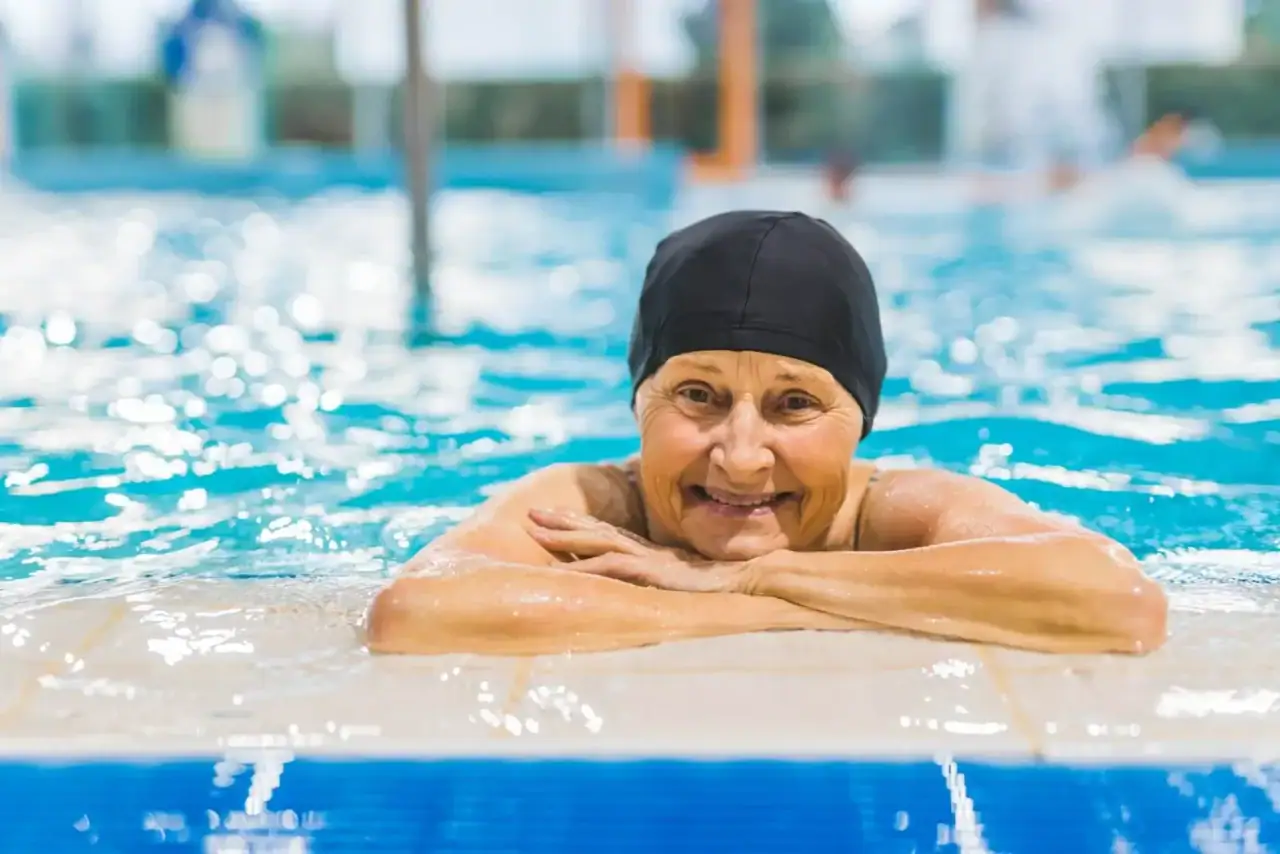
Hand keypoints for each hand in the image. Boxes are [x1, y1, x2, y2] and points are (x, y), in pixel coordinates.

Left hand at [527, 508, 748, 593]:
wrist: (751, 578)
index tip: (552, 519)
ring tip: (537, 531)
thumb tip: (655, 586)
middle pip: (597, 531)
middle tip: (532, 514)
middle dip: (563, 522)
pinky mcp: (655, 573)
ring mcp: (649, 560)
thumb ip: (668, 580)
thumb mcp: (686, 581)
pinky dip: (590, 568)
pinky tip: (569, 572)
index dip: (580, 526)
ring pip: (599, 543)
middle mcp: (645, 551)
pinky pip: (615, 569)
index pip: (608, 534)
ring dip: (567, 538)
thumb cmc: (725, 582)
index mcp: (650, 552)